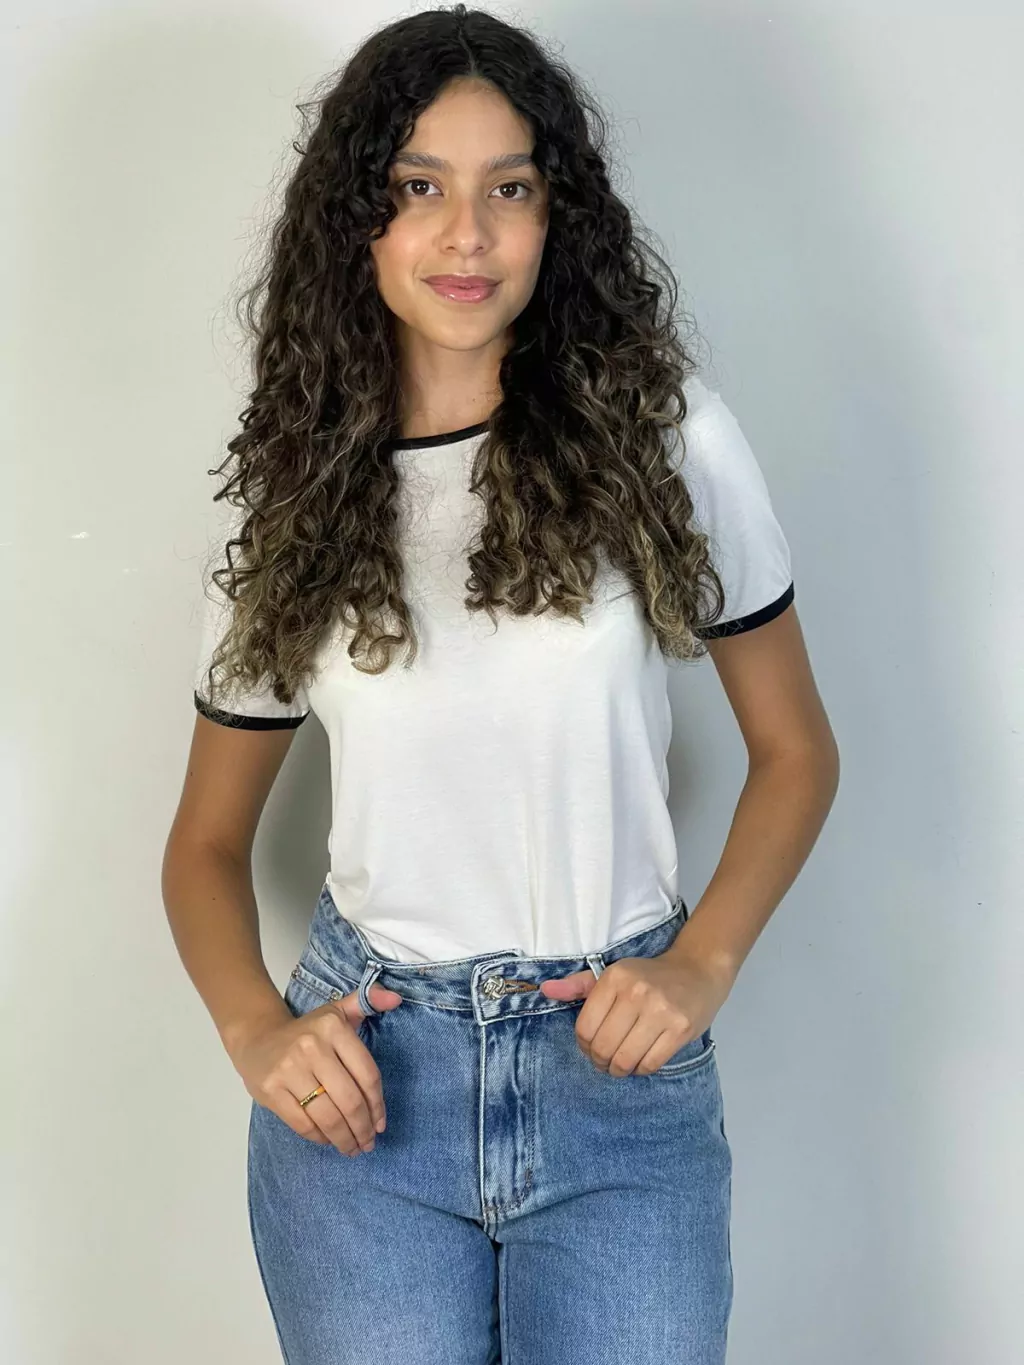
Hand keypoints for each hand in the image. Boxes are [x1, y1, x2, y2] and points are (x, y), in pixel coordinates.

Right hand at [227, 983, 402, 1154]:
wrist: (257, 1037)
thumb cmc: (307, 1031)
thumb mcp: (337, 1011)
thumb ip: (368, 1002)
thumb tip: (396, 998)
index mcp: (333, 1027)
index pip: (367, 1074)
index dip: (378, 1105)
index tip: (380, 1124)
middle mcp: (312, 1046)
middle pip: (350, 1100)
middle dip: (363, 1128)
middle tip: (367, 1143)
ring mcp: (289, 1069)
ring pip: (328, 1116)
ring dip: (344, 1139)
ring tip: (352, 1148)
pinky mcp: (271, 1089)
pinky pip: (302, 1123)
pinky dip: (319, 1137)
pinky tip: (327, 1139)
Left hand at [539, 942, 735, 1076]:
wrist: (697, 970)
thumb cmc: (649, 976)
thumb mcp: (613, 974)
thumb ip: (579, 985)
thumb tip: (545, 989)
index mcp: (615, 978)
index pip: (585, 1027)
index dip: (584, 1046)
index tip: (590, 1047)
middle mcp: (636, 993)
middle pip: (604, 1047)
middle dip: (600, 1062)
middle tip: (604, 1061)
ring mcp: (661, 1011)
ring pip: (626, 1059)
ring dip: (619, 1069)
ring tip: (620, 1064)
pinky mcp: (681, 1029)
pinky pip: (650, 1064)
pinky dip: (641, 1069)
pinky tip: (640, 1060)